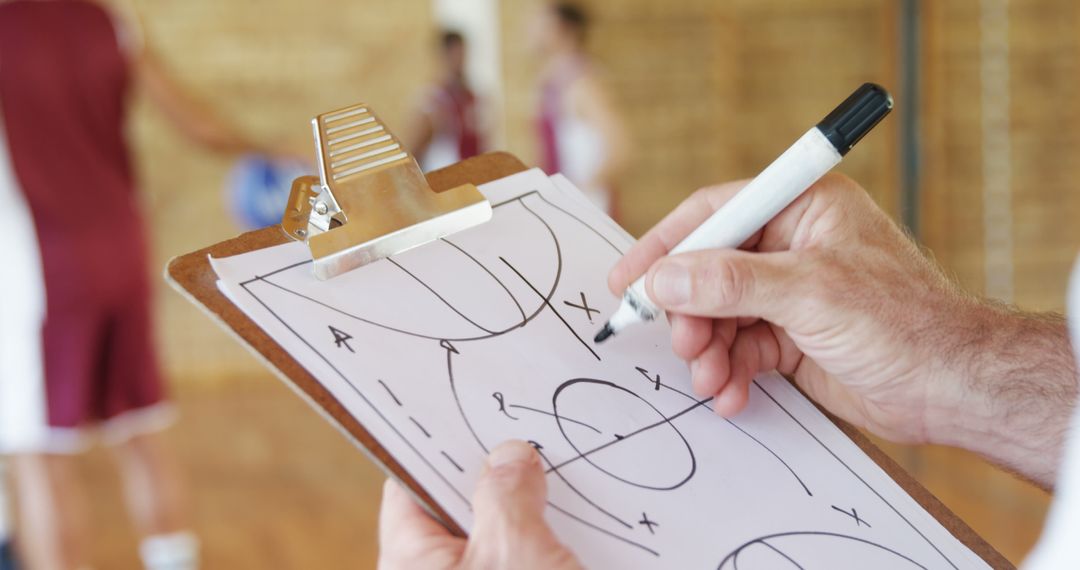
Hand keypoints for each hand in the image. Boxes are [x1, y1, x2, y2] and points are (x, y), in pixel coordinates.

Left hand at [377, 440, 581, 569]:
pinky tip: (576, 515)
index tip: (464, 412)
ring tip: (556, 466)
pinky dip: (543, 540)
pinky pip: (522, 559)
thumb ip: (507, 496)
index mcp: (412, 564)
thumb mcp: (514, 552)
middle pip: (458, 507)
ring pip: (495, 536)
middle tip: (523, 435)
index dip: (437, 447)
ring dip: (526, 508)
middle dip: (493, 474)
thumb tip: (512, 456)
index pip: (410, 486)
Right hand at [610, 174, 998, 445]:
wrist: (951, 387)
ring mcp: (790, 294)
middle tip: (682, 343)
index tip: (629, 278)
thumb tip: (665, 278)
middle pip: (710, 270)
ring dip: (708, 350)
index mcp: (802, 208)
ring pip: (720, 315)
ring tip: (710, 380)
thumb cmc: (901, 321)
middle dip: (690, 312)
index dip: (668, 243)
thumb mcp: (809, 292)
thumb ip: (730, 282)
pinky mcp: (791, 337)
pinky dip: (730, 374)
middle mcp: (792, 246)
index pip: (717, 212)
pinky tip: (731, 396)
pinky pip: (740, 350)